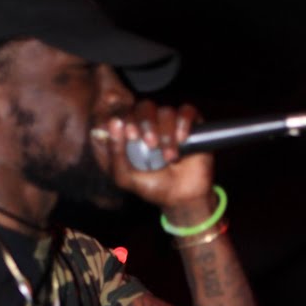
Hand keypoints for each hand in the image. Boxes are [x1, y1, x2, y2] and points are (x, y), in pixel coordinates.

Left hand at [103, 100, 215, 217]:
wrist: (183, 198)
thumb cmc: (153, 187)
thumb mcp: (126, 178)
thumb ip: (114, 155)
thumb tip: (112, 124)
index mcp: (131, 133)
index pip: (125, 114)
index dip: (127, 119)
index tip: (132, 135)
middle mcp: (150, 125)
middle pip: (145, 107)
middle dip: (147, 124)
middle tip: (151, 144)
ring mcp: (171, 124)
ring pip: (166, 111)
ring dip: (167, 134)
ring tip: (170, 157)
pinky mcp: (192, 125)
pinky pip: (187, 111)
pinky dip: (183, 123)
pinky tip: (182, 139)